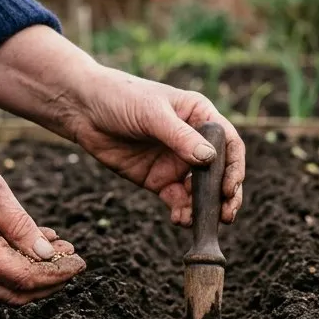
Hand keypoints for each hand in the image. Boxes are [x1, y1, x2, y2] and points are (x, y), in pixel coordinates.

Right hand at [0, 80, 83, 305]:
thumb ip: (20, 226)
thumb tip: (48, 257)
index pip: (23, 278)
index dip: (57, 276)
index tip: (81, 263)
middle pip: (14, 293)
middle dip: (49, 282)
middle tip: (74, 261)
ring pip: (1, 287)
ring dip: (33, 275)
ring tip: (60, 249)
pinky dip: (14, 265)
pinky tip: (34, 243)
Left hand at [65, 68, 244, 225]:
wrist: (83, 109)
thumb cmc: (121, 97)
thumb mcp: (151, 113)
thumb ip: (180, 136)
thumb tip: (209, 160)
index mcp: (200, 116)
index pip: (229, 143)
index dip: (235, 167)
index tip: (229, 187)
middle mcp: (193, 141)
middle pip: (220, 172)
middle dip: (225, 195)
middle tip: (226, 214)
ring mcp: (176, 162)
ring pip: (200, 191)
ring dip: (204, 208)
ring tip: (198, 222)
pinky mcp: (158, 180)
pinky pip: (178, 200)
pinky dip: (182, 212)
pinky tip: (179, 219)